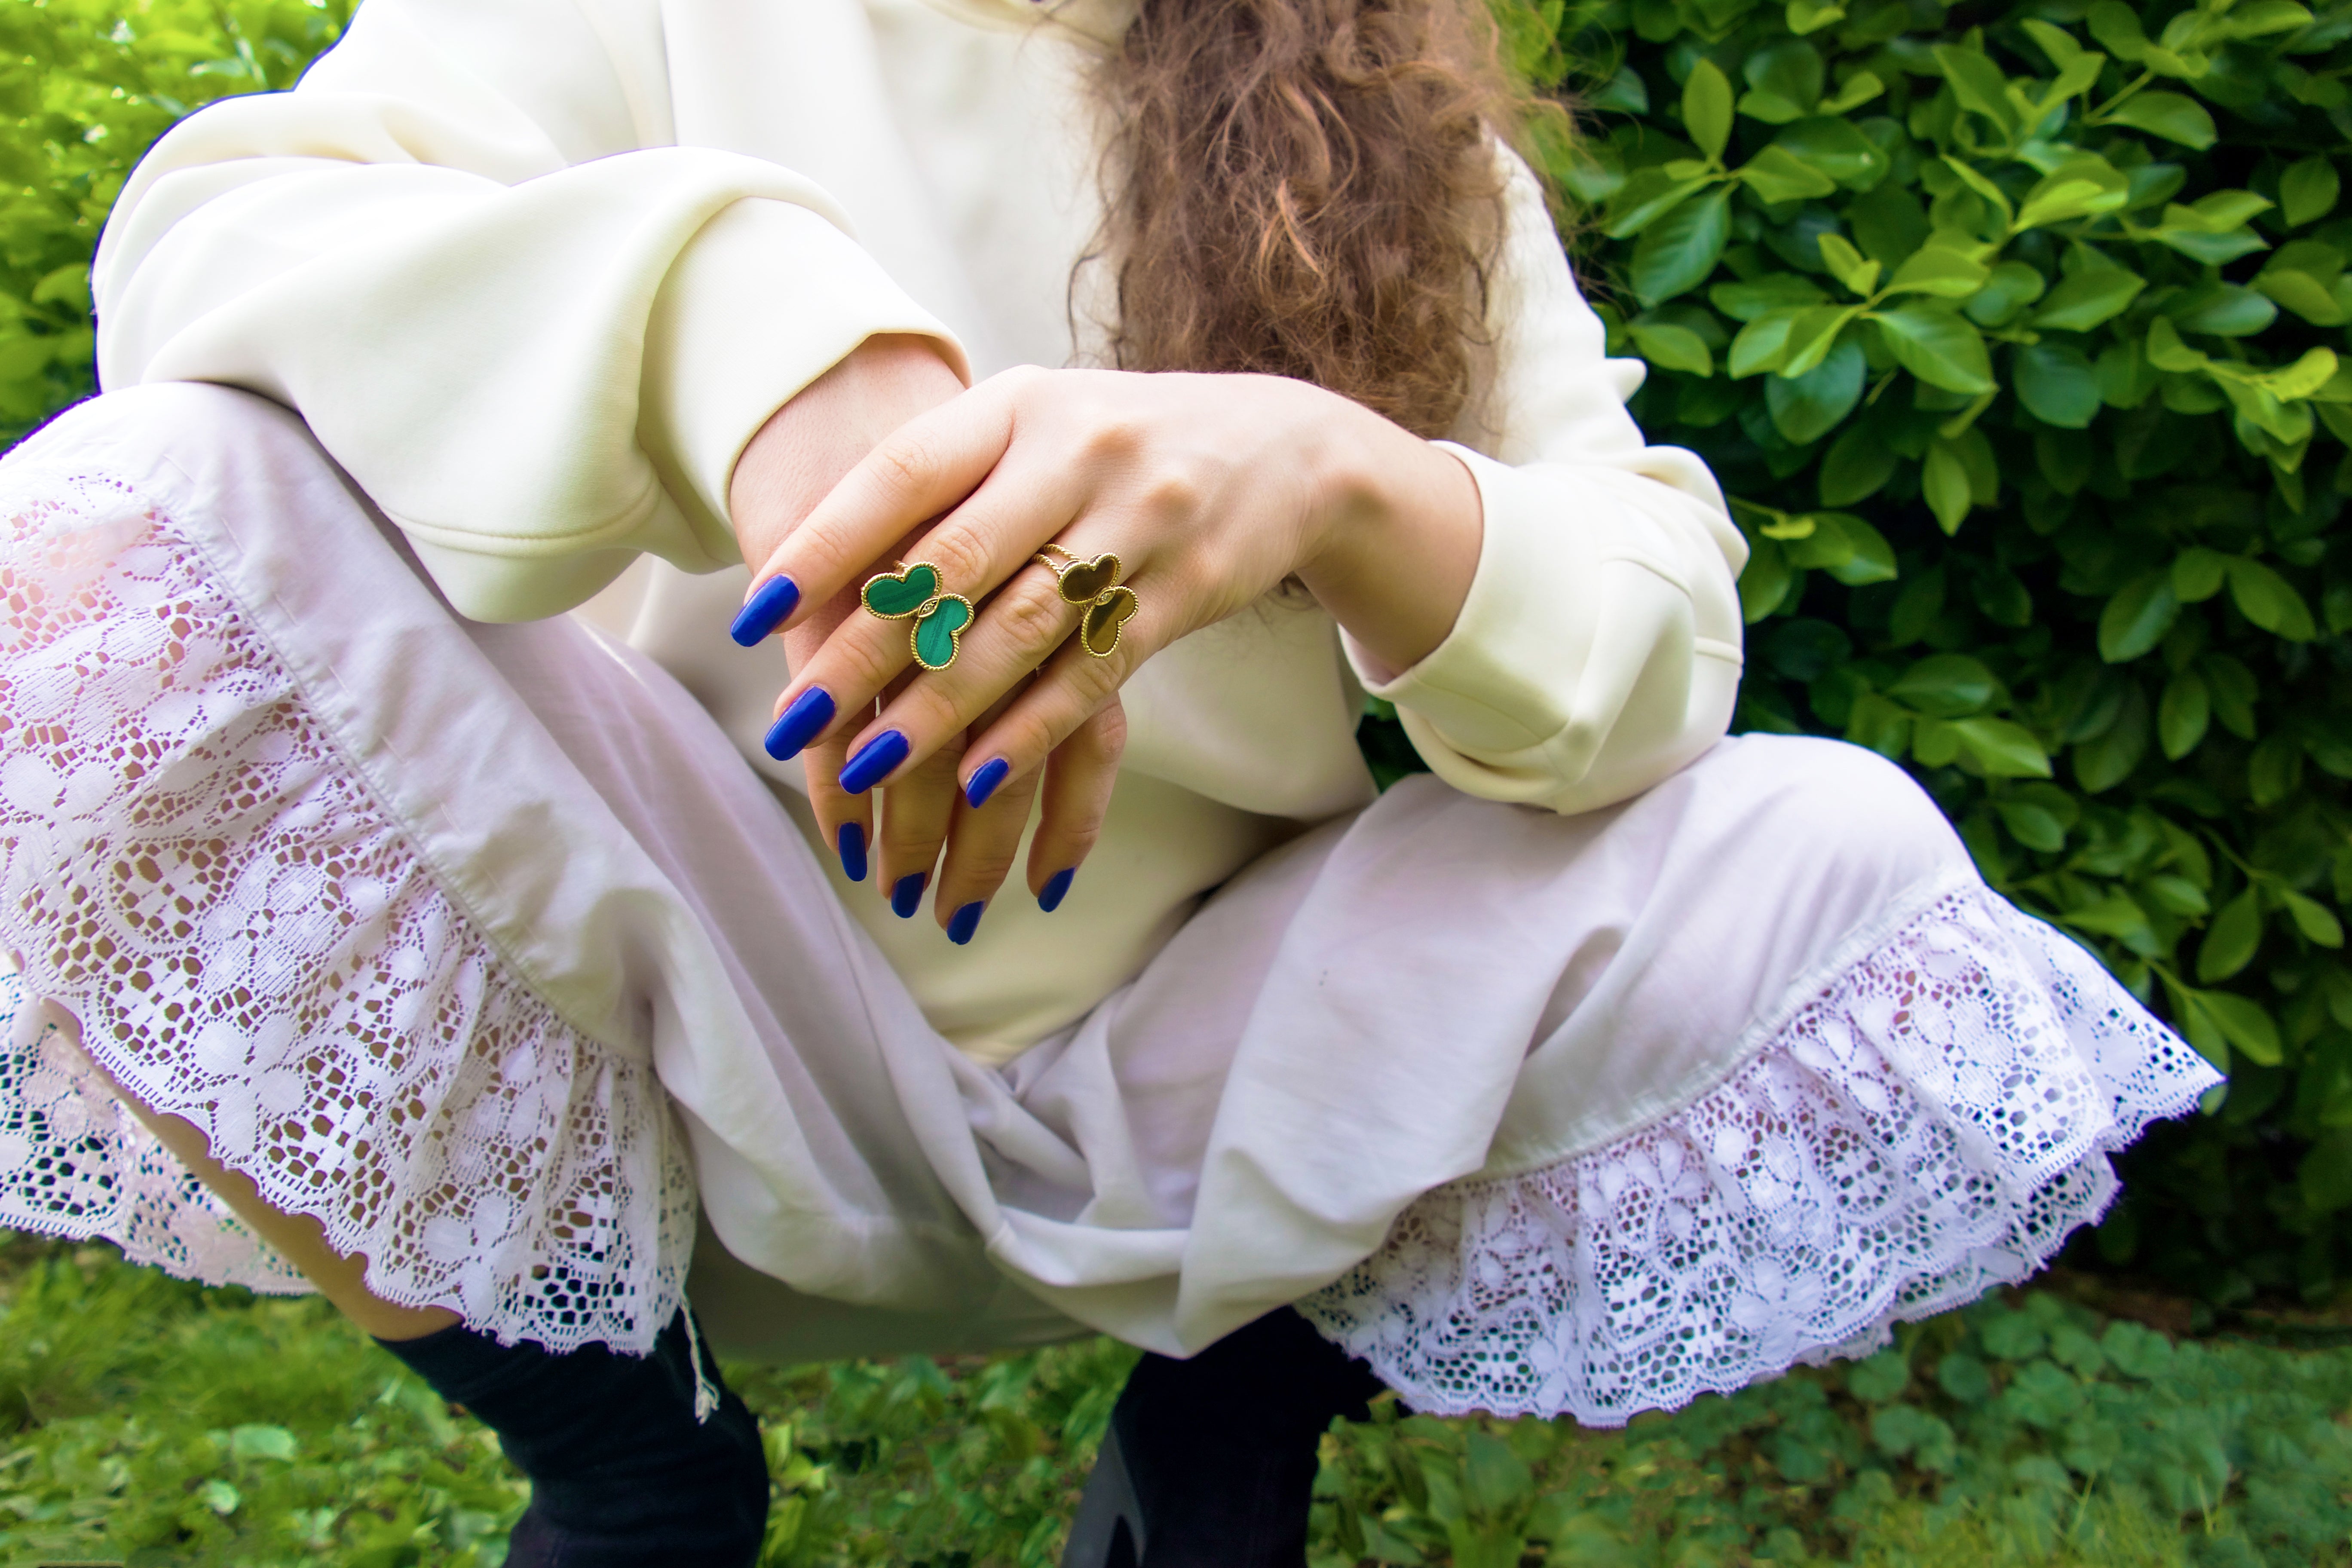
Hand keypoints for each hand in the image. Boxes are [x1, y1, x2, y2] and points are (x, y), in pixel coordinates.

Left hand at [740, 366, 1482, 887]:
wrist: (1288, 447)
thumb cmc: (1119, 447)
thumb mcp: (1033, 431)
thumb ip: (945, 489)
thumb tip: (819, 577)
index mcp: (1017, 406)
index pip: (902, 476)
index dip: (826, 546)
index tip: (757, 615)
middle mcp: (1077, 453)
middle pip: (955, 564)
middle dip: (865, 651)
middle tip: (793, 720)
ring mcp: (1141, 520)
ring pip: (1023, 627)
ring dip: (940, 707)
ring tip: (867, 768)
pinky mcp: (1190, 587)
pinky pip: (1099, 669)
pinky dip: (1035, 727)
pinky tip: (981, 779)